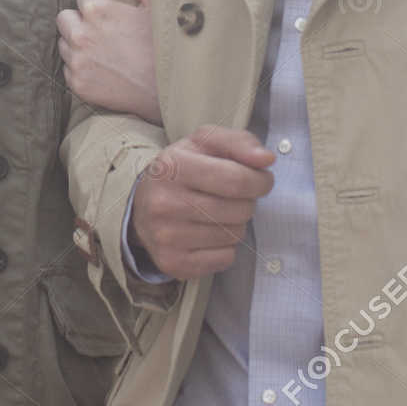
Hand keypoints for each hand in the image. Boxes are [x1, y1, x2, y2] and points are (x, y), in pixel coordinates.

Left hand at [57, 0, 161, 123]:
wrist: (169, 92)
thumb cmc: (165, 44)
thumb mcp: (155, 2)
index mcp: (97, 10)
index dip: (99, 5)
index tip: (114, 16)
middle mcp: (81, 34)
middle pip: (64, 18)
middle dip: (80, 21)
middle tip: (104, 32)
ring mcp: (77, 61)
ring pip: (63, 43)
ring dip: (78, 43)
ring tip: (105, 51)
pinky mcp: (77, 84)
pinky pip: (67, 68)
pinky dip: (80, 67)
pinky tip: (103, 68)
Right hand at [129, 125, 274, 279]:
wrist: (140, 204)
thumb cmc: (181, 169)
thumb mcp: (205, 143)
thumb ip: (239, 142)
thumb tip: (266, 159)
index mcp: (173, 166)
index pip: (236, 179)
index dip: (260, 181)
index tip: (261, 180)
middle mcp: (165, 203)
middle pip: (239, 210)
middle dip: (248, 202)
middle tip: (235, 196)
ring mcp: (166, 236)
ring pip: (234, 235)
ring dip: (236, 223)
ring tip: (219, 213)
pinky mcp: (173, 262)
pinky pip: (225, 259)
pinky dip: (225, 247)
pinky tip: (209, 234)